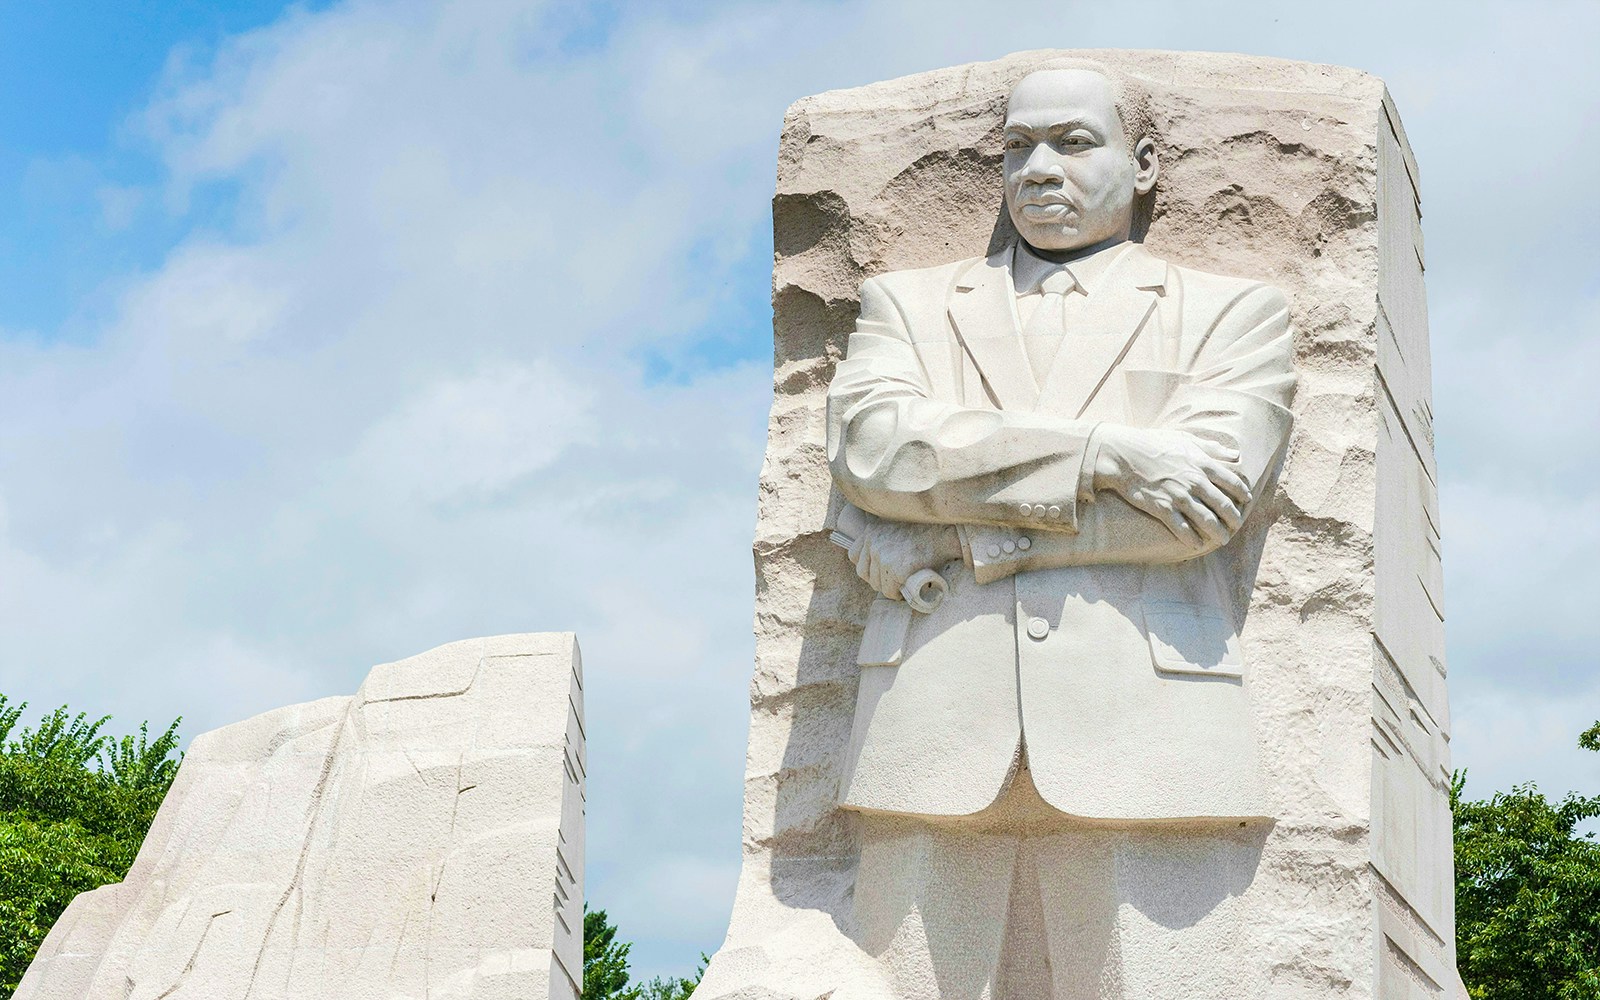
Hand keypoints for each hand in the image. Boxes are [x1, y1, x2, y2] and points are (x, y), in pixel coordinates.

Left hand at [843, 513, 961, 601]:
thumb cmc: (925, 531)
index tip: (881, 569)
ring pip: (877, 584)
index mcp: (871, 531)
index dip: (868, 566)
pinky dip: (896, 594)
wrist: (945, 534)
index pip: (854, 556)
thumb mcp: (896, 527)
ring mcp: (883, 556)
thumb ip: (884, 538)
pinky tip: (905, 590)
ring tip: (901, 585)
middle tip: (894, 580)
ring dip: (888, 587)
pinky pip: (889, 591)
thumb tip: (877, 561)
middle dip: (878, 579)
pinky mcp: (896, 569)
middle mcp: (873, 543)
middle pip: (864, 573)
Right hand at [1091, 426, 1252, 547]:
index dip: (1242, 493)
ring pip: (1207, 520)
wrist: (1123, 454)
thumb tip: (1235, 454)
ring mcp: (1179, 496)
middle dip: (1234, 518)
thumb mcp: (1185, 438)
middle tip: (1237, 526)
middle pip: (1223, 505)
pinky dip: (1191, 538)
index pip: (1232, 482)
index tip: (1246, 500)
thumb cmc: (1153, 443)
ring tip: (1223, 539)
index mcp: (1202, 463)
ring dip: (1217, 532)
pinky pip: (1182, 528)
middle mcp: (1194, 481)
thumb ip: (1211, 447)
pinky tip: (1197, 544)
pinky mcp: (1162, 508)